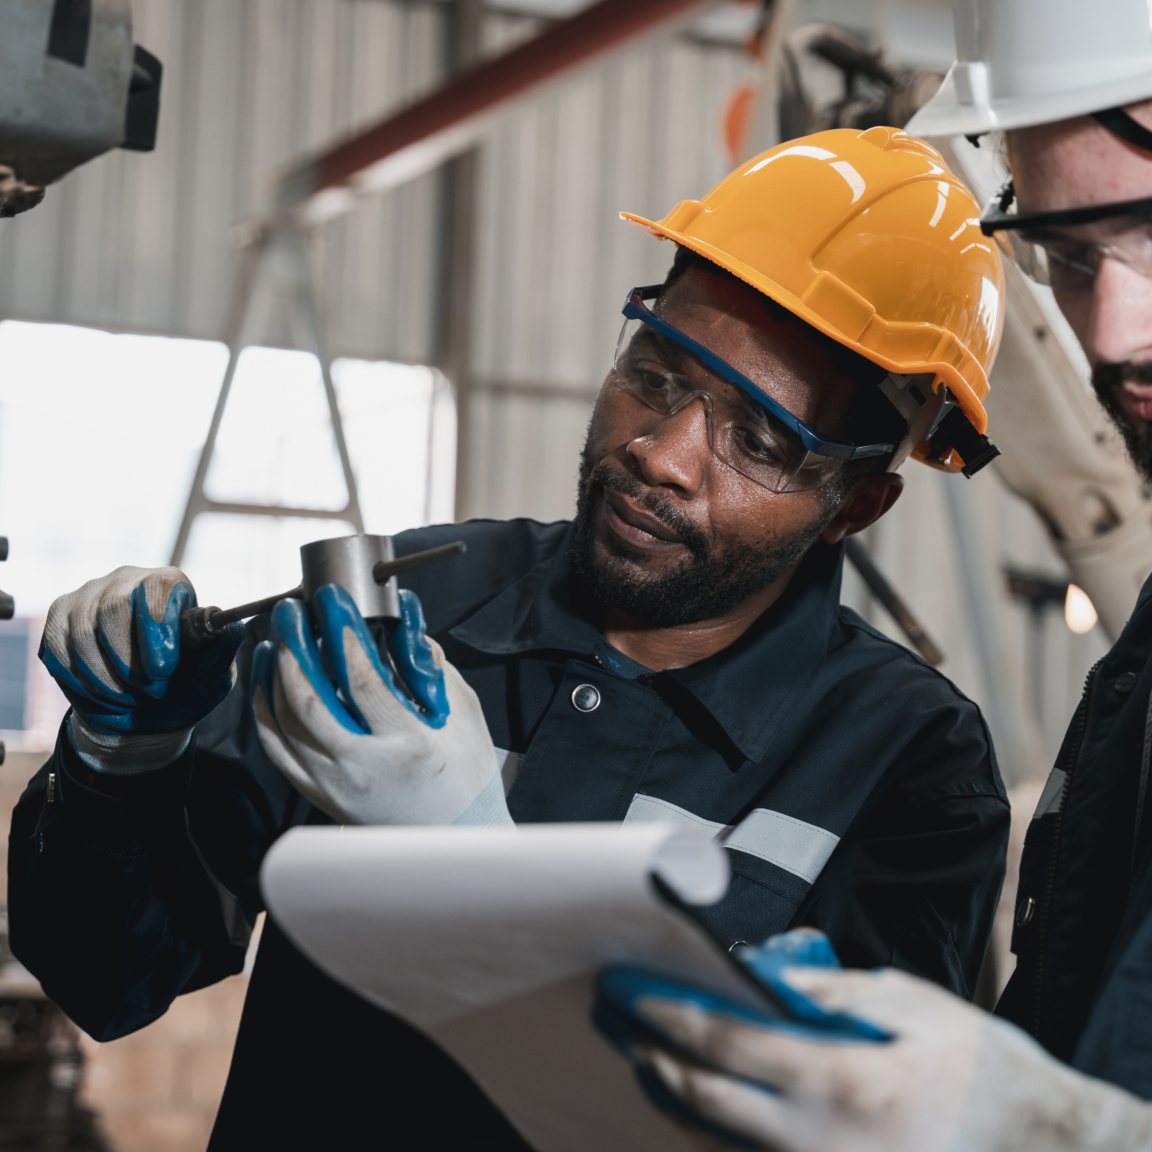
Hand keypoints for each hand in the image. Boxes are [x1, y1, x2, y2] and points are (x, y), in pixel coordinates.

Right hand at [40, 566, 243, 770]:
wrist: (145, 717)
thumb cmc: (185, 688)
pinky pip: (58, 647)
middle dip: (130, 660)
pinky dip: (81, 679)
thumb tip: (234, 626)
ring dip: (106, 676)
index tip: (164, 669)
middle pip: (113, 607)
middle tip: (150, 689)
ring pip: (82, 631)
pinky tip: (104, 692)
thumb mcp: (212, 675)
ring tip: (130, 697)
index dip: (157, 627)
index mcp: (170, 585)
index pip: (157, 587)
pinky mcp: (59, 618)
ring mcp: (88, 597)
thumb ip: (221, 651)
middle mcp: (127, 581)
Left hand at [252, 585, 510, 826]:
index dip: (342, 634)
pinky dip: (266, 713)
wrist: (455, 837)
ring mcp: (335, 786)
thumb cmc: (466, 776)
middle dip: (294, 646)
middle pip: (308, 700)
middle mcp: (362, 768)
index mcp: (407, 744)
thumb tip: (406, 627)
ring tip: (276, 640)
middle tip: (292, 612)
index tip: (333, 603)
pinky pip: (278, 750)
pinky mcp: (320, 797)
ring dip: (274, 675)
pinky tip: (266, 684)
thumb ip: (433, 668)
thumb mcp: (465, 715)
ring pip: (284, 724)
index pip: (361, 679)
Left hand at [597, 931, 1151, 1151]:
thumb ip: (834, 992)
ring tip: (634, 1051)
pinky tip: (686, 1100)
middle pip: (701, 1099)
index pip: (725, 1045)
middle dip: (646, 1052)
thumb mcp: (915, 1007)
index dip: (667, 1014)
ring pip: (713, 1141)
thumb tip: (766, 977)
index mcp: (840, 1083)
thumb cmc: (980, 1071)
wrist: (1042, 1147)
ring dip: (664, 1094)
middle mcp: (817, 1142)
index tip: (628, 988)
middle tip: (612, 1015)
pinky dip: (705, 1131)